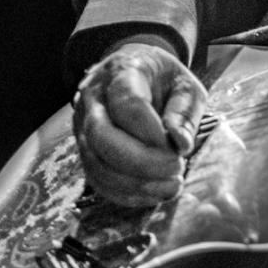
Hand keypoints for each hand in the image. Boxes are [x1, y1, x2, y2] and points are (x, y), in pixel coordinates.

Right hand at [72, 37, 205, 206]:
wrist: (137, 72)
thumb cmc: (165, 81)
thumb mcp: (185, 86)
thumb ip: (184, 113)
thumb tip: (181, 145)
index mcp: (122, 72)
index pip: (127, 105)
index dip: (152, 134)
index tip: (178, 150)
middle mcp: (93, 99)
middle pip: (102, 137)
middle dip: (141, 162)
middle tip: (176, 169)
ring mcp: (81, 126)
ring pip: (95, 162)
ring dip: (134, 183)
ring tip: (171, 186)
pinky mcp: (84, 150)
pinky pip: (95, 178)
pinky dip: (124, 193)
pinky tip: (153, 195)